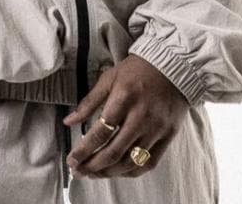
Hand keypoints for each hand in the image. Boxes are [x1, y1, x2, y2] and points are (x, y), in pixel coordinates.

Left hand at [63, 56, 189, 178]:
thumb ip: (89, 102)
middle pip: (114, 151)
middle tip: (79, 171)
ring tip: (94, 173)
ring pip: (130, 161)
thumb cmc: (137, 70)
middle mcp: (140, 116)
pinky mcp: (168, 136)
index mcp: (124, 98)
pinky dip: (131, 171)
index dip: (84, 150)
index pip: (100, 132)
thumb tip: (69, 121)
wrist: (172, 67)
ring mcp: (156, 129)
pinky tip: (117, 170)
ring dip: (109, 172)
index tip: (72, 160)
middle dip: (92, 166)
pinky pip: (148, 163)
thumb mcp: (109, 78)